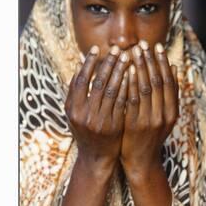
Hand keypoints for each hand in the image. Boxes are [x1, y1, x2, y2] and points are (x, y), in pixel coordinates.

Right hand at [64, 45, 129, 175]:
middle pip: (96, 82)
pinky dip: (127, 87)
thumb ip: (75, 90)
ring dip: (119, 72)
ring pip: (110, 90)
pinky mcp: (113, 125)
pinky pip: (121, 102)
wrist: (96, 157)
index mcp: (72, 109)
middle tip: (116, 49)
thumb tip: (80, 62)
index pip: (80, 80)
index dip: (88, 63)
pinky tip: (133, 75)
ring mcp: (99, 121)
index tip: (96, 49)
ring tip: (127, 57)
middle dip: (108, 64)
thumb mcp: (75, 112)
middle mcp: (83, 115)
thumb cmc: (86, 130)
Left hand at [120, 40, 178, 182]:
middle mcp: (163, 115)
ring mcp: (149, 120)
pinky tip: (126, 71)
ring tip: (133, 51)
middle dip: (150, 60)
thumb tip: (173, 68)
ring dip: (139, 67)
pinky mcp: (134, 124)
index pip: (168, 81)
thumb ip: (168, 96)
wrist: (141, 161)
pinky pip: (132, 99)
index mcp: (172, 111)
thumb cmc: (150, 135)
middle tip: (143, 43)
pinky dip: (130, 83)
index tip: (157, 47)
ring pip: (145, 88)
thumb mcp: (164, 117)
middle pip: (157, 81)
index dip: (163, 63)